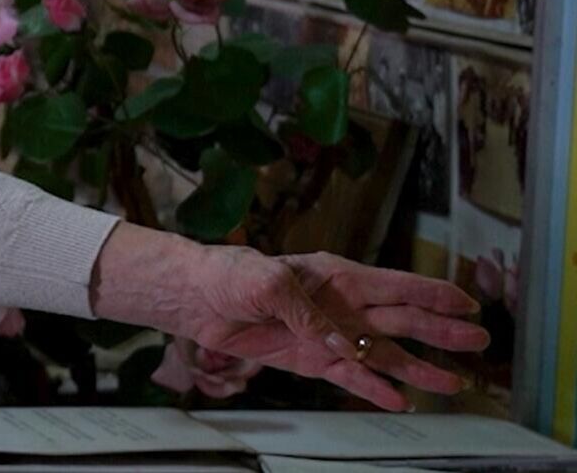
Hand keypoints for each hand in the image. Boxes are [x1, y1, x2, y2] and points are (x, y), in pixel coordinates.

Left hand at [91, 224, 488, 410]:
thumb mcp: (266, 281)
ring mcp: (329, 334)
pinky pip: (349, 375)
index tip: (467, 303)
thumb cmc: (231, 274)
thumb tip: (342, 341)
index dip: (432, 294)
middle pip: (401, 321)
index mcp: (336, 275)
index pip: (395, 285)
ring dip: (416, 368)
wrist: (197, 299)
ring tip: (452, 385)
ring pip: (382, 354)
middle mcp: (341, 306)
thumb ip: (306, 311)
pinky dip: (373, 387)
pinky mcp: (311, 359)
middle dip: (440, 331)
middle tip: (478, 341)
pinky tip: (398, 400)